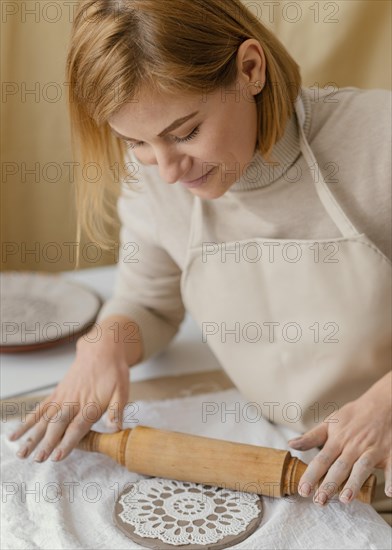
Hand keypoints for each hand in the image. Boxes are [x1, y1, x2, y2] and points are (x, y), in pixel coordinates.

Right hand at [7, 329, 130, 462]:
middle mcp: (73, 402)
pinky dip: (28, 421)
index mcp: (91, 404)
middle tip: (37, 458)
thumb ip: (117, 410)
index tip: (58, 455)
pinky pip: (40, 409)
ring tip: (21, 452)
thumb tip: (116, 428)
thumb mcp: (122, 390)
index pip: (77, 426)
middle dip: (47, 443)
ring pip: (45, 419)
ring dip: (33, 436)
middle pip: (58, 425)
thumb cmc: (114, 372)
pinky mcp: (56, 393)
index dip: (68, 441)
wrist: (101, 350)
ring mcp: (62, 397)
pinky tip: (17, 434)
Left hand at [288, 372, 391, 505]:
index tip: (303, 490)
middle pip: (340, 467)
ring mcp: (372, 449)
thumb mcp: (330, 422)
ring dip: (354, 483)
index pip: (322, 459)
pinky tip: (389, 493)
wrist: (381, 404)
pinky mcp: (390, 453)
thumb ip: (311, 437)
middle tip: (319, 501)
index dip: (311, 475)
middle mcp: (354, 446)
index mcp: (338, 439)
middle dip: (329, 484)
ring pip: (362, 468)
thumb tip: (291, 445)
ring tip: (345, 499)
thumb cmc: (353, 416)